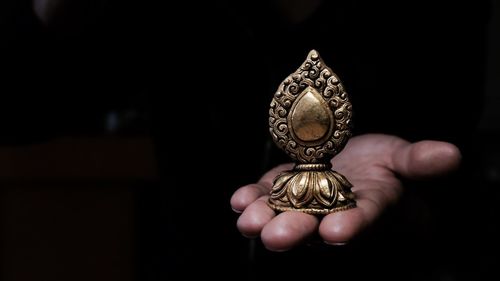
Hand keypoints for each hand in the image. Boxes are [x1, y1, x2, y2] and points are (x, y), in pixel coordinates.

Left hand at [230, 134, 460, 250]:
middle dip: (294, 231)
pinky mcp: (279, 188)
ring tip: (247, 222)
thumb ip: (419, 161)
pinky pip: (264, 196)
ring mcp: (301, 203)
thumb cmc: (381, 165)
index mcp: (365, 208)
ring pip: (281, 215)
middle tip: (276, 238)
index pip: (358, 220)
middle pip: (311, 225)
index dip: (349, 226)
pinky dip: (250, 198)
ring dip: (263, 219)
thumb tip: (452, 154)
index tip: (336, 233)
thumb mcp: (401, 158)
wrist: (351, 162)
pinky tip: (238, 200)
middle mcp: (330, 212)